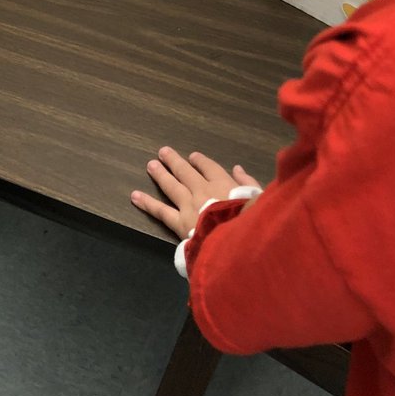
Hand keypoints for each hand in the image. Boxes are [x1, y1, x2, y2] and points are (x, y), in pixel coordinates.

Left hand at [131, 147, 261, 238]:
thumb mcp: (259, 199)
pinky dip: (147, 203)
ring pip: (171, 186)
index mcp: (224, 184)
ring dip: (161, 175)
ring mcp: (189, 205)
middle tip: (163, 152)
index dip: (200, 162)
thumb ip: (248, 183)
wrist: (239, 243)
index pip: (210, 168)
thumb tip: (238, 169)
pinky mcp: (179, 222)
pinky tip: (134, 196)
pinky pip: (161, 211)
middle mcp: (203, 190)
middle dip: (175, 161)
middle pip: (186, 172)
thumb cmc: (252, 221)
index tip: (193, 157)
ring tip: (151, 165)